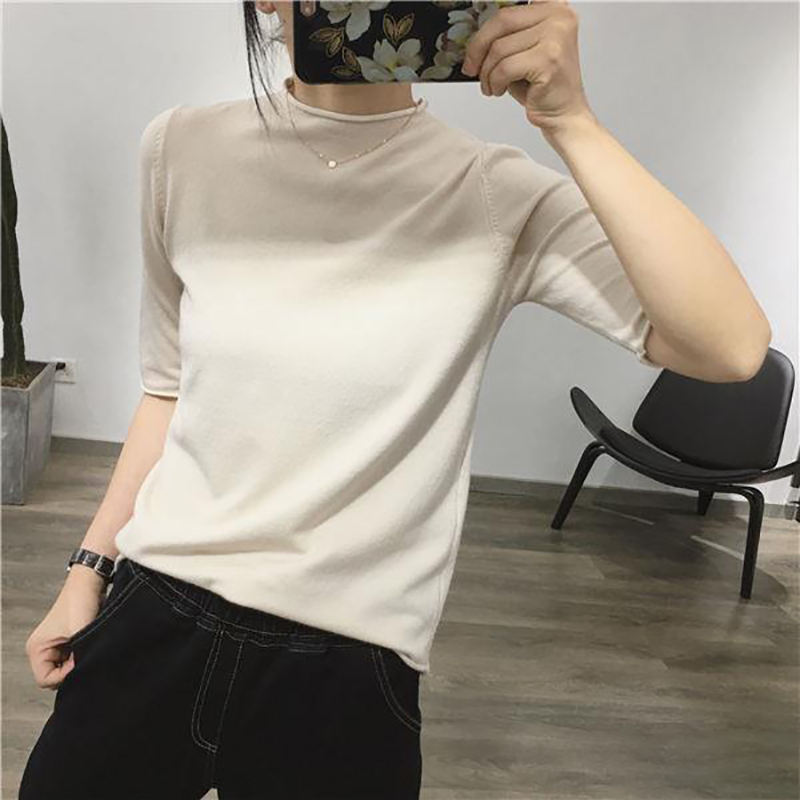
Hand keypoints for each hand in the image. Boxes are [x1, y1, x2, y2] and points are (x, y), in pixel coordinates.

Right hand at [25, 567, 107, 689]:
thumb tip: (85, 673)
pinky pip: (72, 658)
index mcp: (36, 649)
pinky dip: (81, 654)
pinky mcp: (66, 641)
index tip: (79, 660)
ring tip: (86, 645)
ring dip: (77, 661)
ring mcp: (54, 645)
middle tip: (84, 653)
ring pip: (64, 668)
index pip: (45, 680)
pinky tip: (88, 643)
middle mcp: (42, 648)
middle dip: (71, 669)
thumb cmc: (80, 603)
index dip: (65, 675)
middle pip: (54, 676)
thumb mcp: (80, 634)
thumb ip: (80, 658)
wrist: (89, 583)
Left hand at [461, 0, 594, 134]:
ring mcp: (556, 36)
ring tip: (491, 85)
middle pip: (501, 21)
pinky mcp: (548, 60)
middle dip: (478, 48)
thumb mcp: (523, 51)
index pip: (508, 8)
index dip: (486, 27)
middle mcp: (559, 17)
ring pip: (500, 48)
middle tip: (471, 67)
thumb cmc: (542, 86)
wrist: (563, 113)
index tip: (475, 45)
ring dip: (487, 72)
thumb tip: (473, 38)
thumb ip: (506, 35)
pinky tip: (500, 90)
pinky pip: (505, 67)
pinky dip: (495, 82)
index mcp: (553, 8)